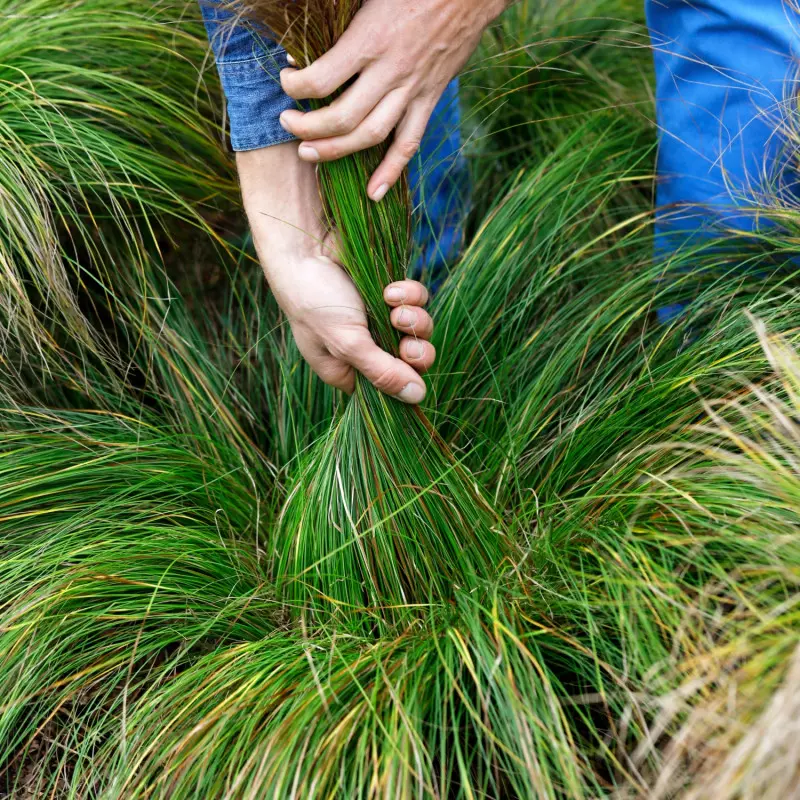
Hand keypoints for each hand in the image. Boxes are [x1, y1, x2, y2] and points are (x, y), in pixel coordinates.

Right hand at [237, 144, 434, 403]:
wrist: (305, 246)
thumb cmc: (314, 300)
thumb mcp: (347, 342)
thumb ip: (382, 371)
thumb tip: (417, 396)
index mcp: (348, 370)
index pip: (390, 390)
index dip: (405, 381)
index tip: (406, 367)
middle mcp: (366, 349)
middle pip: (411, 363)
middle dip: (416, 352)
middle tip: (409, 346)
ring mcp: (380, 320)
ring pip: (418, 331)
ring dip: (414, 320)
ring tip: (394, 305)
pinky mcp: (390, 294)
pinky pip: (416, 302)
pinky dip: (409, 296)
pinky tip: (391, 290)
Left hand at [277, 0, 506, 200]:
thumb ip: (341, 20)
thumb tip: (306, 41)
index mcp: (370, 40)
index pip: (322, 79)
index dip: (296, 87)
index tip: (286, 81)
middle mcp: (390, 71)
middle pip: (342, 117)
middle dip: (307, 128)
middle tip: (288, 125)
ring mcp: (411, 90)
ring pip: (370, 135)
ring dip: (336, 151)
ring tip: (309, 154)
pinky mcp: (428, 100)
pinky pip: (408, 143)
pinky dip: (390, 171)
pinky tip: (373, 192)